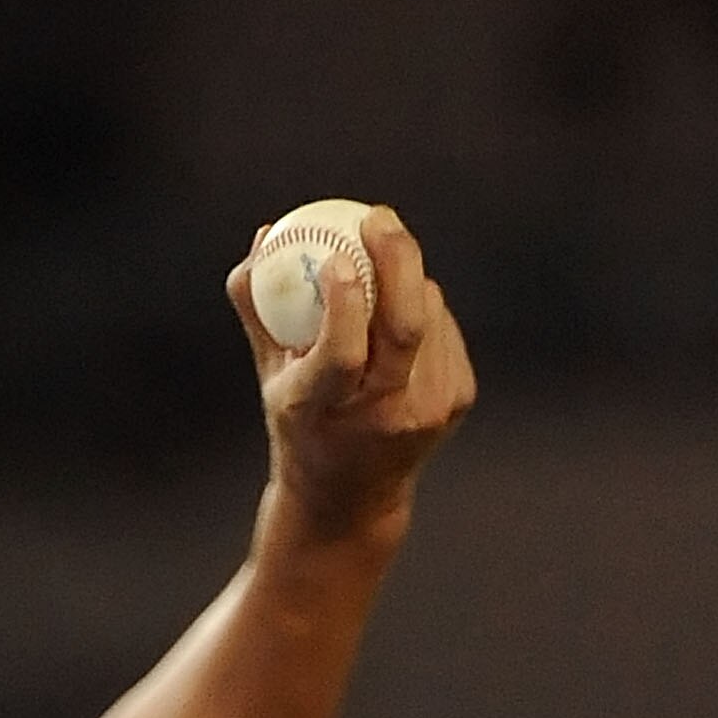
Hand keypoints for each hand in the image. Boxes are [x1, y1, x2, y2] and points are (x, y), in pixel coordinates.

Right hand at [228, 209, 475, 539]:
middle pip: (405, 326)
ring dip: (407, 279)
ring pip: (428, 314)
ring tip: (381, 266)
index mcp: (326, 413)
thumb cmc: (300, 426)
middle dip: (396, 259)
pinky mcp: (457, 400)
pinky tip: (402, 308)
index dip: (343, 301)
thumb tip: (265, 237)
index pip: (344, 354)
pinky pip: (444, 327)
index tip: (337, 256)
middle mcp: (383, 416)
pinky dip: (424, 304)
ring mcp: (427, 410)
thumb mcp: (270, 377)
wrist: (349, 500)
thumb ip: (260, 309)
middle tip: (377, 218)